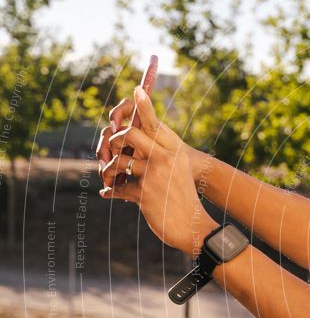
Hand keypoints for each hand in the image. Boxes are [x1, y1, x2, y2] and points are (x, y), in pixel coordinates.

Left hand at [99, 86, 218, 255]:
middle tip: (112, 152)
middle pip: (129, 136)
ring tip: (109, 179)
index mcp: (174, 151)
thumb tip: (133, 147)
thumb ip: (160, 157)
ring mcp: (154, 175)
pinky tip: (108, 194)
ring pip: (118, 162)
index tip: (136, 90)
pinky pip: (118, 187)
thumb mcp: (177, 173)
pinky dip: (111, 192)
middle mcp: (165, 158)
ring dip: (108, 171)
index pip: (154, 123)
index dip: (144, 106)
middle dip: (114, 142)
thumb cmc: (183, 199)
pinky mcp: (144, 193)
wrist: (193, 227)